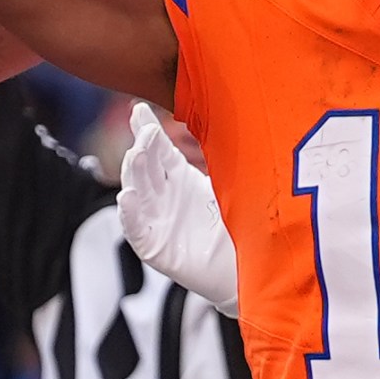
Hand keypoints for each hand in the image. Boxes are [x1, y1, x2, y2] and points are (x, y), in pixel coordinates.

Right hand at [116, 103, 238, 317]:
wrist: (251, 269)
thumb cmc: (242, 227)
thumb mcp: (232, 186)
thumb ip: (223, 160)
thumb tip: (223, 119)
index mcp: (181, 178)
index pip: (159, 150)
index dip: (147, 130)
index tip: (138, 110)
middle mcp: (165, 197)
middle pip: (146, 168)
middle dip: (143, 149)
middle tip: (147, 132)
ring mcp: (158, 221)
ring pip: (138, 194)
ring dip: (133, 175)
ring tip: (135, 156)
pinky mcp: (156, 249)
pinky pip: (137, 232)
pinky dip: (130, 215)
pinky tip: (128, 198)